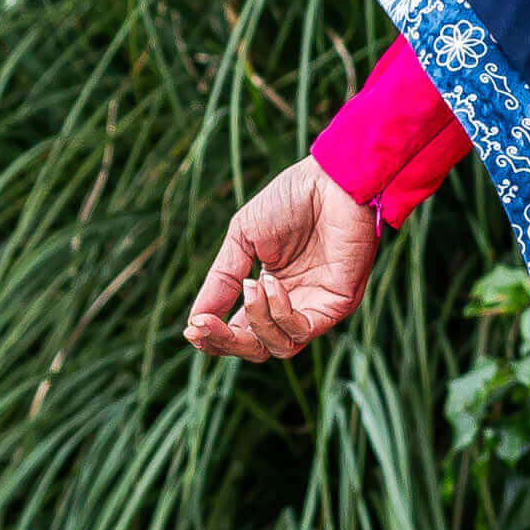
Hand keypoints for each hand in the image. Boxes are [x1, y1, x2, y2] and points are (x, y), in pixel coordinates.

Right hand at [184, 159, 379, 364]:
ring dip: (256, 321)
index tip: (192, 327)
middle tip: (203, 325)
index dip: (214, 337)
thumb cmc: (290, 200)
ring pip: (279, 347)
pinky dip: (280, 313)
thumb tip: (195, 321)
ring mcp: (316, 306)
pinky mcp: (338, 304)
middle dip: (226, 341)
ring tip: (253, 285)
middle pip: (257, 349)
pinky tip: (271, 283)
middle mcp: (294, 304)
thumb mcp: (242, 240)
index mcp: (269, 290)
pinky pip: (302, 329)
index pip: (240, 331)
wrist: (330, 180)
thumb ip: (223, 280)